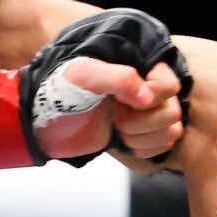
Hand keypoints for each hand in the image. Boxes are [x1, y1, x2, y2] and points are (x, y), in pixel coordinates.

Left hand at [0, 8, 192, 171]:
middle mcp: (145, 88)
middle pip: (173, 110)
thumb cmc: (60, 90)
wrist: (44, 120)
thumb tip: (148, 95)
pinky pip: (162, 146)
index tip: (125, 102)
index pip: (170, 84)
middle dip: (145, 121)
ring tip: (118, 130)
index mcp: (137, 67)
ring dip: (146, 137)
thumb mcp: (83, 75)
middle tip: (115, 117)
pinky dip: (146, 149)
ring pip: (171, 130)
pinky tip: (124, 143)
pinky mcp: (139, 134)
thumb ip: (118, 77)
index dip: (153, 96)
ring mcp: (143, 113)